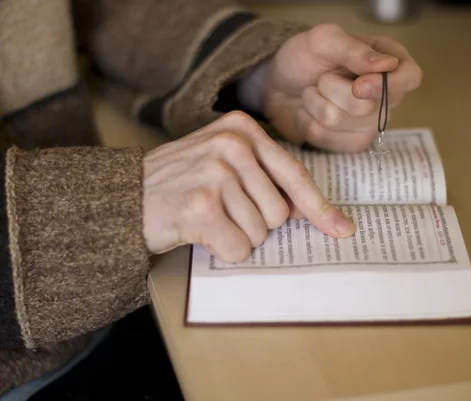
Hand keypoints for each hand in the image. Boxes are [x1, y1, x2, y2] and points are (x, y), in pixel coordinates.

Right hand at [142, 111, 354, 260]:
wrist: (124, 195)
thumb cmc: (181, 183)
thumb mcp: (224, 164)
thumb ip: (266, 179)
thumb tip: (314, 213)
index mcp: (243, 129)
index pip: (295, 176)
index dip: (319, 208)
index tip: (342, 229)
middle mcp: (232, 144)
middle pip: (279, 213)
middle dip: (255, 224)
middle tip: (221, 212)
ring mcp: (216, 173)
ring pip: (259, 234)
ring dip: (236, 237)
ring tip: (206, 218)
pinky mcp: (201, 205)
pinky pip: (238, 248)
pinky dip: (221, 250)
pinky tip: (197, 231)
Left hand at [263, 24, 421, 152]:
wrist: (280, 84)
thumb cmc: (305, 58)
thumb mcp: (323, 40)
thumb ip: (353, 49)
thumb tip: (387, 64)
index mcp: (389, 61)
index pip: (410, 77)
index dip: (386, 86)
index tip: (358, 86)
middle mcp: (387, 95)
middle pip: (367, 106)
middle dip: (331, 90)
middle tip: (322, 78)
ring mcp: (371, 123)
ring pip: (341, 122)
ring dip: (315, 104)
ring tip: (314, 92)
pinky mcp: (351, 143)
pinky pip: (328, 139)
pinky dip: (309, 123)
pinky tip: (311, 113)